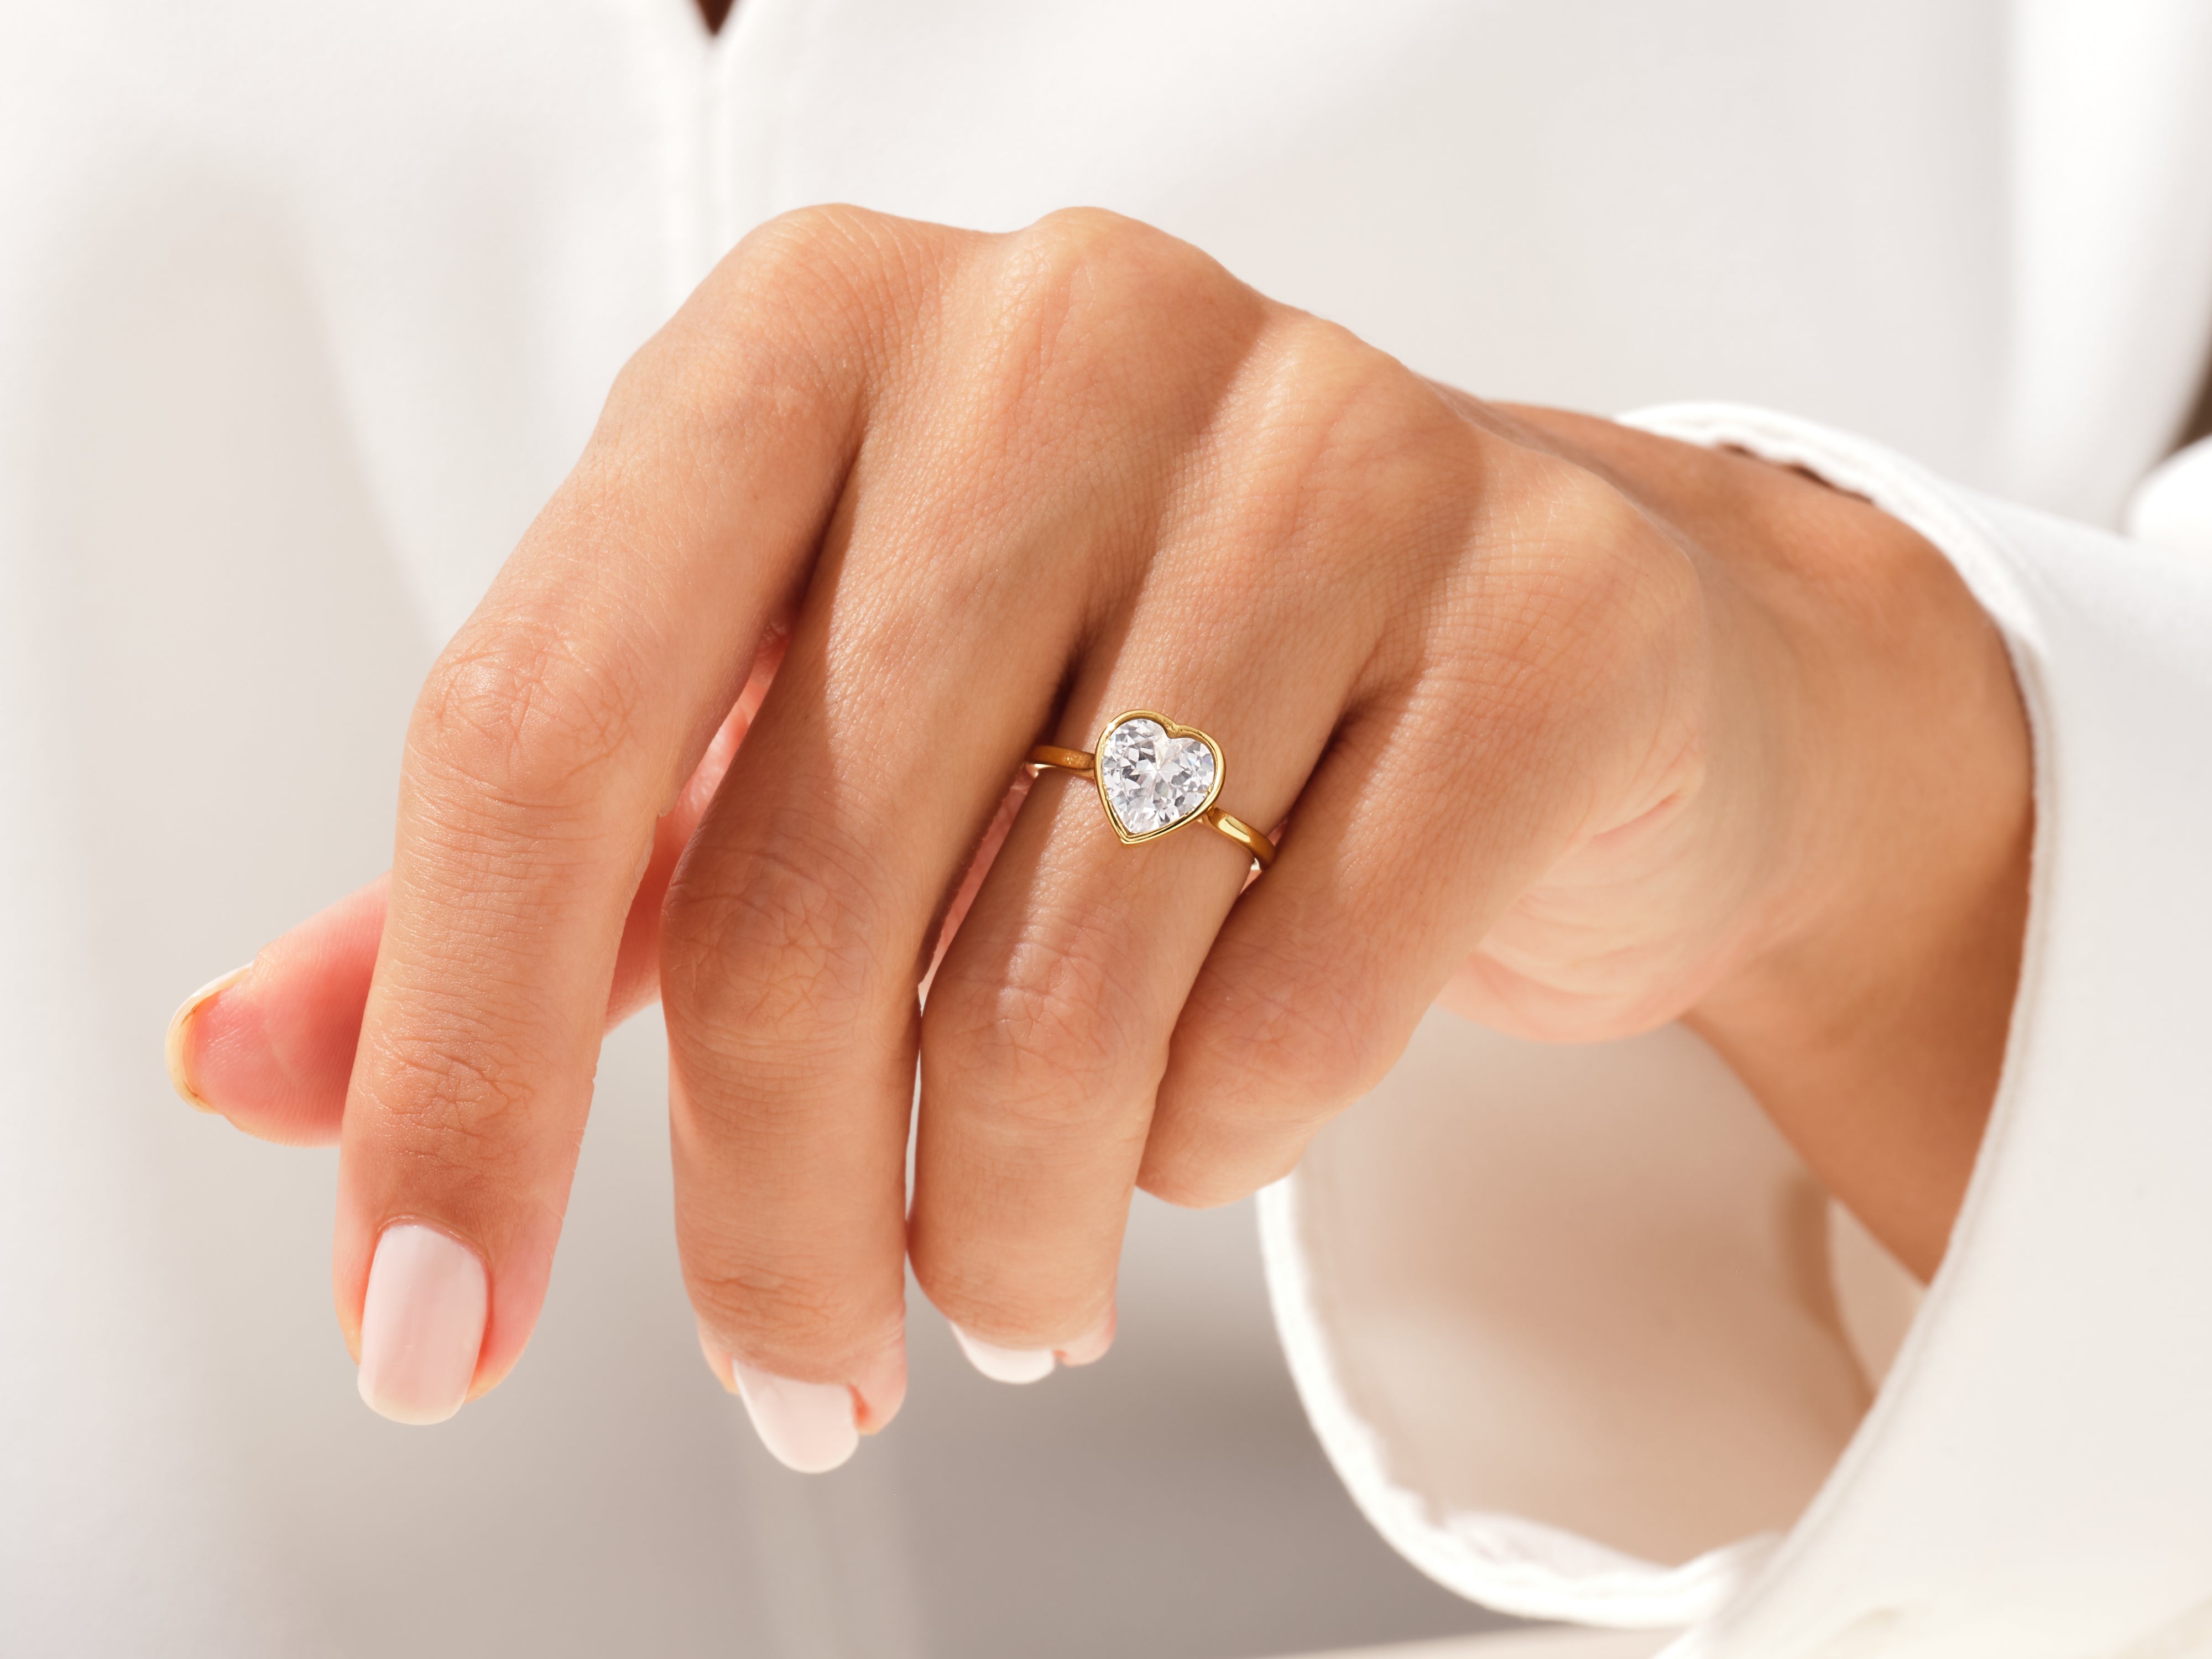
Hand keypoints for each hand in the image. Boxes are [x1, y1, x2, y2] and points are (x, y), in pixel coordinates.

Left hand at [167, 206, 2030, 1466]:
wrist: (1513, 643)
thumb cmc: (1121, 674)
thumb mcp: (791, 727)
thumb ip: (548, 878)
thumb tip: (254, 1064)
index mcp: (814, 330)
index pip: (539, 721)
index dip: (452, 1065)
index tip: (434, 1316)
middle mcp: (1060, 333)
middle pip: (795, 903)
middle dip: (774, 1224)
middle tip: (807, 1362)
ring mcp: (1329, 450)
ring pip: (1057, 996)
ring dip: (1009, 1226)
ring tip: (1018, 1269)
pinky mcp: (1544, 613)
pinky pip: (1304, 1004)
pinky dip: (1220, 1145)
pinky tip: (1206, 1123)